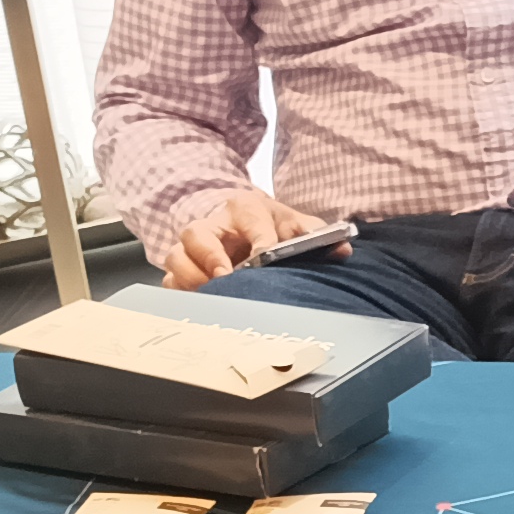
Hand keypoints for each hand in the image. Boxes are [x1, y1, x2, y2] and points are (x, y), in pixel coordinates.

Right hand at [161, 190, 337, 291]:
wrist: (245, 224)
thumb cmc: (272, 227)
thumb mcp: (296, 225)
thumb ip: (316, 236)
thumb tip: (342, 249)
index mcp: (245, 208)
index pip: (249, 219)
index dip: (258, 239)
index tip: (265, 256)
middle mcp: (213, 224)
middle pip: (196, 234)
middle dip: (208, 257)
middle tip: (226, 278)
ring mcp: (193, 247)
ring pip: (177, 256)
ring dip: (192, 278)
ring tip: (213, 295)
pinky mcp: (183, 267)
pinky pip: (170, 281)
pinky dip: (182, 294)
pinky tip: (200, 304)